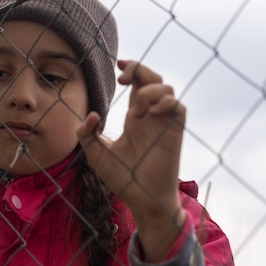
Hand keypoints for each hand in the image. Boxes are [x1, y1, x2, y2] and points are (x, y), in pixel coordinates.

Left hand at [77, 60, 185, 261]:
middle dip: (140, 70)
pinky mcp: (174, 133)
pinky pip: (179, 107)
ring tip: (133, 113)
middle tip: (123, 80)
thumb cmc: (122, 179)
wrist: (141, 199)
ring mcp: (163, 123)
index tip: (118, 66)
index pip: (138, 83)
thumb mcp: (96, 155)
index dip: (132, 68)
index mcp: (134, 117)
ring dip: (149, 91)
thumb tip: (91, 115)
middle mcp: (150, 116)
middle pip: (154, 79)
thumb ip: (87, 135)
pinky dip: (166, 102)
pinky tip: (150, 113)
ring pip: (167, 89)